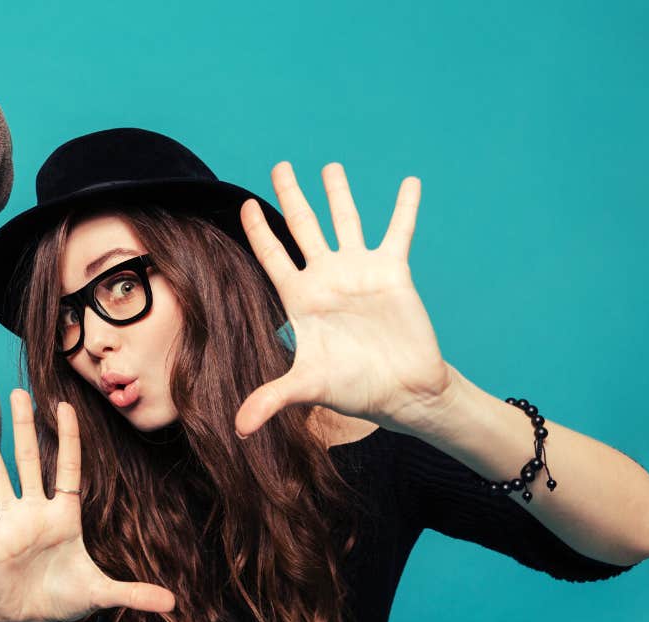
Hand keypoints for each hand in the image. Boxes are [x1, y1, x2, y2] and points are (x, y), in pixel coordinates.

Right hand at [0, 389, 174, 621]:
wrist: (34, 617)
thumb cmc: (66, 597)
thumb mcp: (102, 593)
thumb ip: (134, 594)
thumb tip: (174, 604)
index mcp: (65, 515)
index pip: (67, 468)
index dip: (67, 438)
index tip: (65, 405)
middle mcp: (36, 511)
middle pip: (29, 460)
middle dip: (24, 427)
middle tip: (19, 391)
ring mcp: (10, 523)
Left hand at [235, 162, 454, 437]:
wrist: (401, 391)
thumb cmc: (353, 388)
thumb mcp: (307, 388)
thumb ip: (271, 400)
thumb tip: (238, 429)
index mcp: (300, 298)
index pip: (272, 255)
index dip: (259, 230)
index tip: (245, 204)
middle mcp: (326, 278)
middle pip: (303, 226)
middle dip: (291, 195)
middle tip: (280, 165)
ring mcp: (359, 271)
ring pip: (345, 220)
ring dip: (338, 192)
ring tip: (329, 165)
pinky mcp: (393, 272)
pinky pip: (398, 231)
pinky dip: (405, 206)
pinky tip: (410, 181)